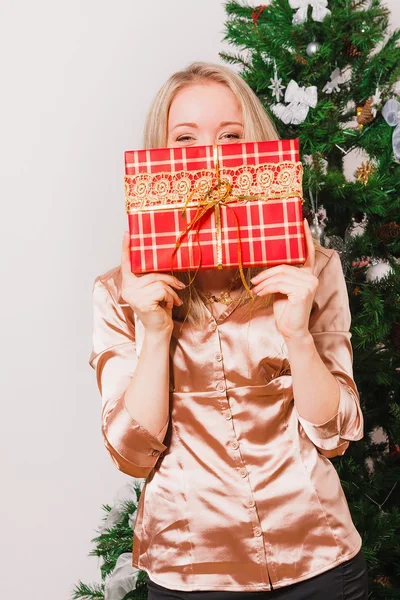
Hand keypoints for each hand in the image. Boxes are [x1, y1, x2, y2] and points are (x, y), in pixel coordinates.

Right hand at [120, 231, 184, 333]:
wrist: (159, 329)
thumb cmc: (159, 308)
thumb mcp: (155, 290)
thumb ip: (153, 278)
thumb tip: (163, 263)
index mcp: (129, 283)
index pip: (126, 262)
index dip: (127, 247)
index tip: (128, 232)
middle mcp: (128, 288)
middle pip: (152, 272)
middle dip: (169, 279)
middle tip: (179, 287)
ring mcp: (133, 295)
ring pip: (159, 282)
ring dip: (172, 292)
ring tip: (174, 301)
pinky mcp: (142, 301)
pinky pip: (162, 290)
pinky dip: (171, 297)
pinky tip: (168, 306)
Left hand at [250, 219, 317, 340]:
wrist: (291, 330)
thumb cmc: (285, 310)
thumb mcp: (281, 290)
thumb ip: (280, 277)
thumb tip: (265, 268)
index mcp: (308, 275)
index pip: (308, 253)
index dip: (305, 237)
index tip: (302, 220)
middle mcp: (312, 277)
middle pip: (285, 267)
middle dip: (266, 274)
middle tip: (254, 282)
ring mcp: (309, 284)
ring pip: (280, 276)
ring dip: (264, 283)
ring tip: (255, 290)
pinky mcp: (303, 292)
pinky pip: (279, 284)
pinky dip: (266, 288)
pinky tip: (259, 294)